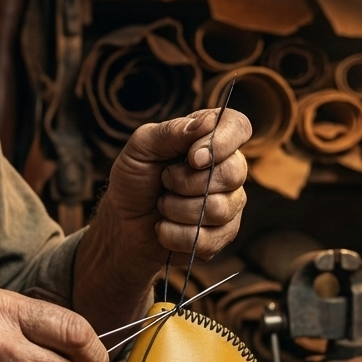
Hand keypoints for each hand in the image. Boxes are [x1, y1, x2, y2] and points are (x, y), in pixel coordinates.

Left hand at [101, 106, 251, 270]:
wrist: (124, 224)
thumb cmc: (134, 180)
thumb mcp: (141, 147)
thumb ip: (172, 131)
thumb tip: (208, 122)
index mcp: (210, 138)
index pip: (238, 127)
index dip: (221, 142)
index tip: (192, 158)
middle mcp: (227, 168)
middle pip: (233, 173)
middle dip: (188, 182)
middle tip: (165, 182)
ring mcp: (230, 203)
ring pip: (219, 209)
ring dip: (176, 209)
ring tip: (162, 205)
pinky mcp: (223, 235)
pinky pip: (209, 239)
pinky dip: (176, 235)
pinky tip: (165, 227)